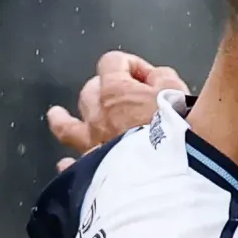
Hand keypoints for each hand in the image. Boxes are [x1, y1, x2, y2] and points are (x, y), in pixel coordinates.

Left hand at [49, 51, 186, 162]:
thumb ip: (163, 77)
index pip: (112, 62)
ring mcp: (92, 144)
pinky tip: (67, 163)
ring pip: (66, 125)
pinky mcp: (92, 171)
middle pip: (90, 90)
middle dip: (105, 89)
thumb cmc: (176, 136)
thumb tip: (155, 76)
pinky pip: (73, 165)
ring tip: (59, 115)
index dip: (130, 65)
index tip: (148, 79)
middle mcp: (97, 115)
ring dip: (64, 118)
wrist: (170, 176)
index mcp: (116, 91)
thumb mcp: (178, 93)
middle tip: (123, 98)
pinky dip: (70, 162)